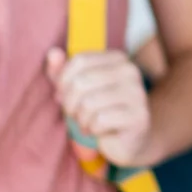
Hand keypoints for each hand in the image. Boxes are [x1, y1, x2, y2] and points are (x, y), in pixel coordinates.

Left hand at [46, 49, 152, 167]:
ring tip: (87, 123)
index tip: (63, 94)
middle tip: (75, 113)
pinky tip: (99, 131)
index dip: (63, 81)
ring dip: (81, 119)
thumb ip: (62, 71)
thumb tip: (52, 53)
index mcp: (118, 59)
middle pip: (81, 83)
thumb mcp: (77, 89)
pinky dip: (93, 130)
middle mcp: (130, 72)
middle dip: (70, 104)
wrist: (128, 139)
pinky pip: (100, 121)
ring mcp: (137, 94)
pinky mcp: (138, 117)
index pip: (80, 61)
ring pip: (89, 104)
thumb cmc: (99, 110)